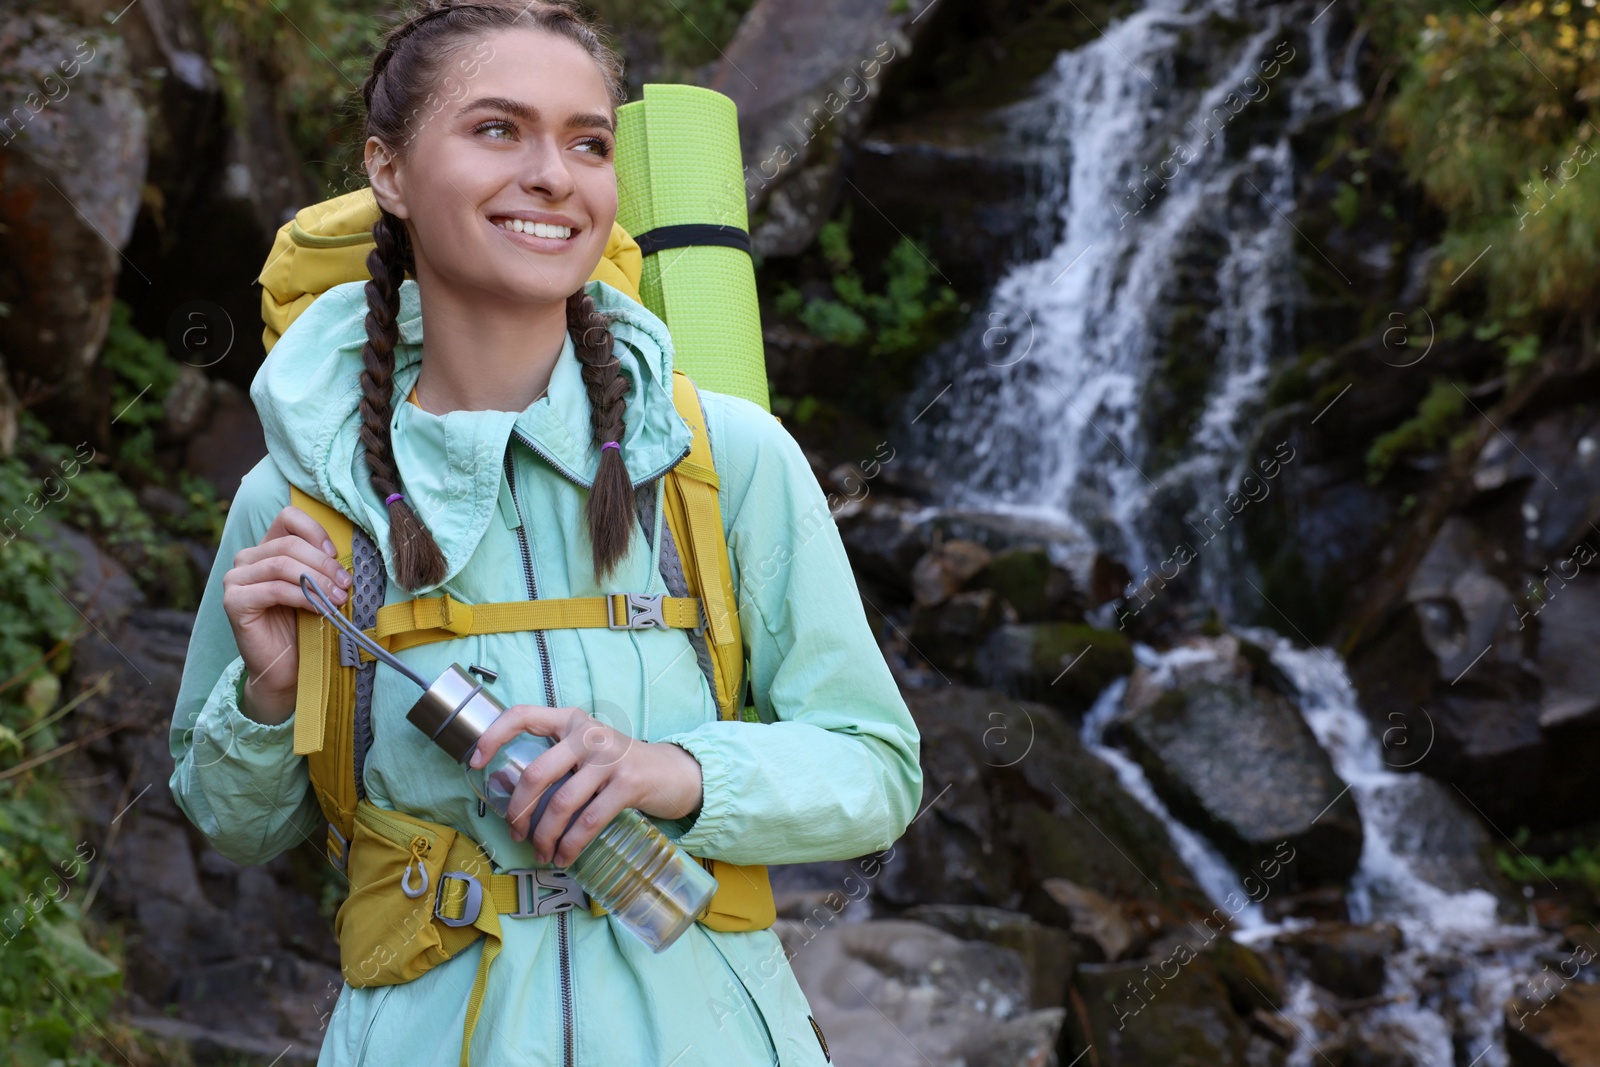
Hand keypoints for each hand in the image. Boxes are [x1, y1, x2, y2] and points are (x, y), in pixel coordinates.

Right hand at [221, 505, 352, 723]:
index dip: (315, 531)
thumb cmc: (304, 624)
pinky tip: (319, 608)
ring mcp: (236, 579)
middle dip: (323, 563)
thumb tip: (342, 553)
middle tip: (346, 583)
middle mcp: (247, 559)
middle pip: (289, 544)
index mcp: (266, 548)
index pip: (288, 517)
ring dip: (316, 580)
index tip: (336, 554)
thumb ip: (320, 564)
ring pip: (282, 564)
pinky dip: (302, 597)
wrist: (287, 667)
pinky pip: (274, 589)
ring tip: (338, 597)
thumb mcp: (315, 586)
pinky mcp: (234, 601)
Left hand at [468, 705, 703, 866]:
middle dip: (518, 811)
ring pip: (561, 803)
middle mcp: (588, 733)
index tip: (474, 762)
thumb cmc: (620, 766)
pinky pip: (589, 821)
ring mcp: (609, 757)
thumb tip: (507, 789)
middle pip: (536, 773)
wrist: (674, 773)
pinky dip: (571, 845)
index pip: (523, 715)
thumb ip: (555, 762)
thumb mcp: (586, 753)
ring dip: (544, 836)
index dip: (493, 736)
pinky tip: (564, 856)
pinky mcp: (628, 783)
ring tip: (541, 853)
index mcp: (571, 720)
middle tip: (515, 833)